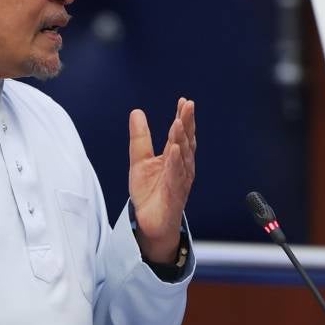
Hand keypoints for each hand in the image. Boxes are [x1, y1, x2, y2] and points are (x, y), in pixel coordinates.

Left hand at [128, 97, 195, 262]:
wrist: (150, 223)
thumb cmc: (150, 193)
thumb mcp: (140, 160)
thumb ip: (141, 138)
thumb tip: (137, 112)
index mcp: (175, 158)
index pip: (180, 134)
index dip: (183, 117)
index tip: (183, 101)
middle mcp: (181, 167)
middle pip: (186, 141)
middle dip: (187, 123)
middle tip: (188, 105)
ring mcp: (180, 180)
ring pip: (183, 156)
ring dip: (182, 139)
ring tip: (179, 122)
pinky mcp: (174, 193)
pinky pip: (176, 176)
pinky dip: (177, 162)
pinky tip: (176, 150)